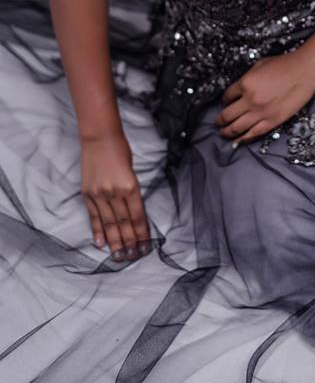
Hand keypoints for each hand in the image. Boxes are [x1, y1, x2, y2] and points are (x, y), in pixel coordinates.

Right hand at [80, 131, 151, 261]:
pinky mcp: (87, 194)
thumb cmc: (120, 150)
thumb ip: (131, 192)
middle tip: (134, 257)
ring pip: (109, 223)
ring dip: (115, 242)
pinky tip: (101, 244)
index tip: (145, 247)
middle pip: (124, 223)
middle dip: (130, 242)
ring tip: (120, 257)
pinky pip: (94, 216)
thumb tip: (133, 213)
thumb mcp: (132, 171)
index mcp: (130, 186)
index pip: (137, 216)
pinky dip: (97, 231)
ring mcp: (99, 194)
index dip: (142, 234)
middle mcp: (114, 192)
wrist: (99, 137)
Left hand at [215, 50, 314, 145]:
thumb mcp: (259, 65)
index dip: (224, 101)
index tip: (225, 103)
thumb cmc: (284, 64)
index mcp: (245, 83)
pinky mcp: (273, 121)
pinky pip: (253, 134)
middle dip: (220, 120)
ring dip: (227, 132)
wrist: (305, 70)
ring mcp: (261, 112)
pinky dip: (243, 139)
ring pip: (237, 127)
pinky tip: (237, 141)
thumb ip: (247, 78)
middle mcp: (250, 99)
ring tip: (223, 133)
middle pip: (227, 115)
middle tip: (217, 123)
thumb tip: (239, 90)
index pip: (227, 96)